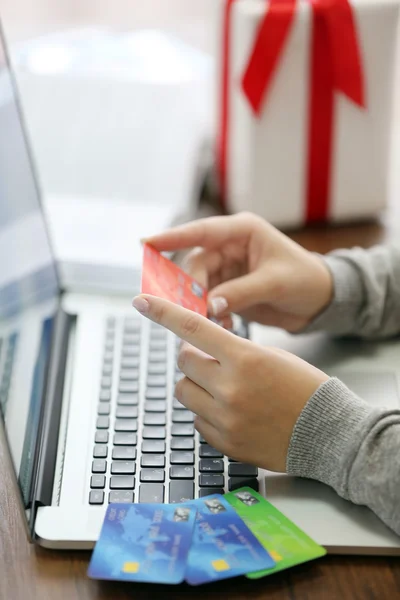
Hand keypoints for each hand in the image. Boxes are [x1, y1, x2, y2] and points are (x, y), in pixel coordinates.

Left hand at [132, 294, 328, 470]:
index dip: (163, 312)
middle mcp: (230, 387)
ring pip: (184, 390)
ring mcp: (225, 418)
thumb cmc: (306, 388)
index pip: (193, 328)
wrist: (329, 434)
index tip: (140, 301)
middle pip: (184, 361)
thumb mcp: (273, 356)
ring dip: (197, 385)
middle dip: (193, 356)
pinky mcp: (224, 442)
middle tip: (211, 359)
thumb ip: (234, 352)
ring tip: (224, 389)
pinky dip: (207, 413)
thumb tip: (200, 349)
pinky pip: (197, 420)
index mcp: (246, 358)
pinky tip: (234, 413)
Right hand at [144, 212, 332, 331]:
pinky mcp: (229, 288)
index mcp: (243, 232)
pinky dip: (211, 314)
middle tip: (194, 311)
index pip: (202, 231)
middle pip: (195, 264)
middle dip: (190, 288)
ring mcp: (228, 268)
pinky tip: (225, 324)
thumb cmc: (306, 281)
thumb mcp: (275, 282)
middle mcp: (230, 247)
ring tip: (215, 321)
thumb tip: (210, 306)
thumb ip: (241, 291)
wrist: (320, 302)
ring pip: (198, 285)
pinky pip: (208, 299)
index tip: (146, 243)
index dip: (172, 237)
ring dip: (200, 305)